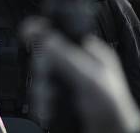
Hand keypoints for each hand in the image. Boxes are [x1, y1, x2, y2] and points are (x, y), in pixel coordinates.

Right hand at [20, 17, 139, 132]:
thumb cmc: (112, 109)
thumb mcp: (89, 78)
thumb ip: (66, 56)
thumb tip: (45, 35)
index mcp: (89, 52)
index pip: (62, 32)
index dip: (43, 31)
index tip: (27, 32)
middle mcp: (78, 64)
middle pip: (47, 54)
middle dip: (42, 69)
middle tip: (46, 79)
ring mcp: (70, 81)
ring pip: (43, 75)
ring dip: (41, 89)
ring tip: (47, 101)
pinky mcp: (63, 97)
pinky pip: (43, 91)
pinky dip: (42, 100)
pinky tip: (47, 108)